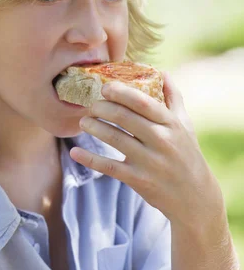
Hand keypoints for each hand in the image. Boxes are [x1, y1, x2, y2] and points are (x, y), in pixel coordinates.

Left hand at [70, 72, 223, 227]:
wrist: (194, 197)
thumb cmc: (187, 156)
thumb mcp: (185, 126)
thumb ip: (173, 98)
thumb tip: (162, 72)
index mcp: (171, 124)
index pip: (143, 102)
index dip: (121, 92)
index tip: (105, 87)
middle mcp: (161, 141)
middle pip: (125, 118)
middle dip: (103, 108)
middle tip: (90, 105)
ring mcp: (149, 161)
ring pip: (115, 139)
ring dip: (95, 127)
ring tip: (83, 122)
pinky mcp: (138, 180)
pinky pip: (109, 167)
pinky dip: (90, 159)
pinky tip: (75, 152)